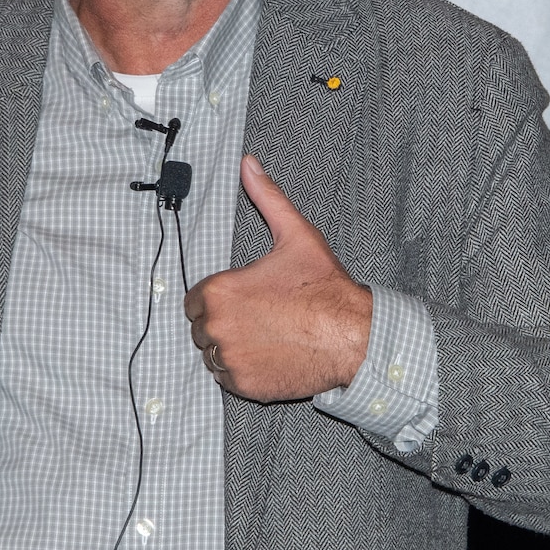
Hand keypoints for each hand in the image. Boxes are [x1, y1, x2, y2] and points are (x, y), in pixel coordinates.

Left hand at [183, 156, 371, 401]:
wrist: (354, 336)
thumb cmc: (324, 287)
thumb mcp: (296, 235)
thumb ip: (266, 197)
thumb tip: (248, 163)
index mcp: (219, 291)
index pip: (195, 301)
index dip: (219, 299)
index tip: (245, 300)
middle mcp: (216, 327)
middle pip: (202, 328)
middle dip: (224, 323)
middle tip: (261, 318)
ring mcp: (229, 359)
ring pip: (212, 354)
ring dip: (231, 347)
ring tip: (266, 336)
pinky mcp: (243, 385)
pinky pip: (227, 379)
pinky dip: (242, 372)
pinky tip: (269, 356)